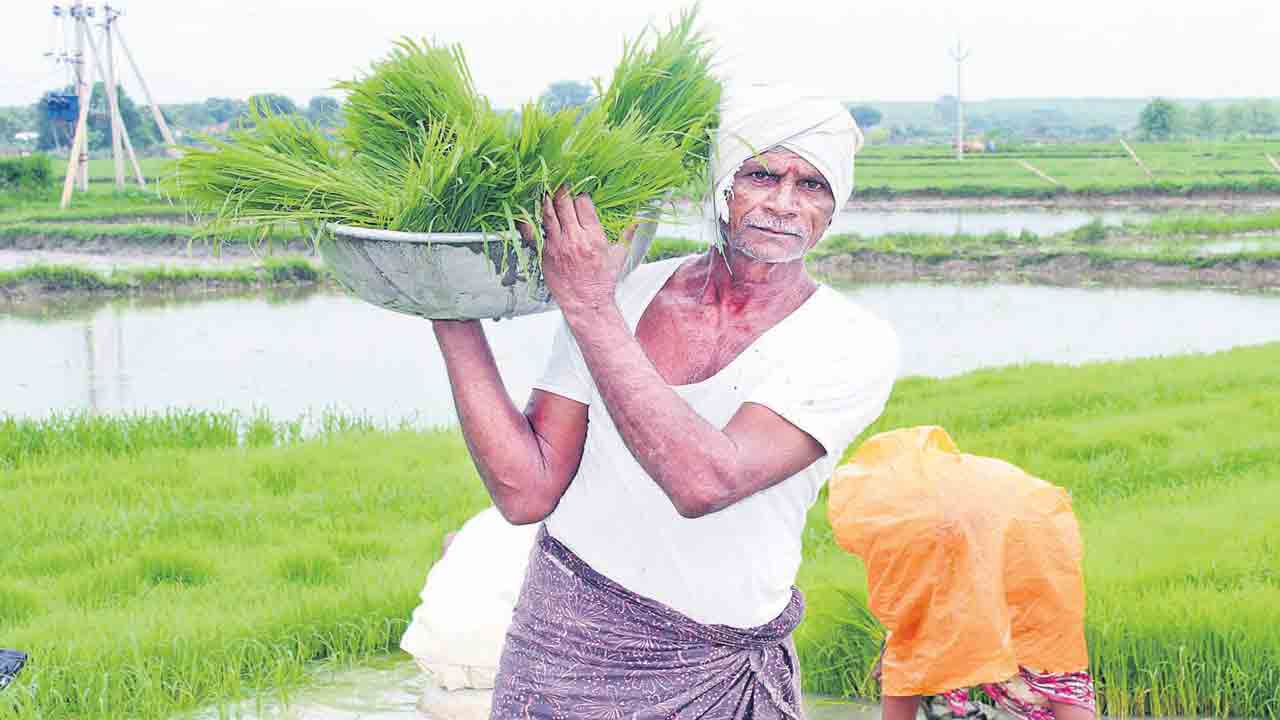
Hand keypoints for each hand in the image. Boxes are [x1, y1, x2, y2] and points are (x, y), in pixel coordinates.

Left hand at [525, 185, 629, 315]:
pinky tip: (530, 213)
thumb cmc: (602, 281)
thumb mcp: (619, 256)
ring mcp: (557, 246)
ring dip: (546, 201)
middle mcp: (575, 239)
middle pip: (563, 204)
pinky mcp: (545, 254)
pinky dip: (532, 221)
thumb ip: (627, 235)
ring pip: (548, 214)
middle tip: (560, 187)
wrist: (586, 303)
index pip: (583, 204)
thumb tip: (637, 222)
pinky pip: (535, 233)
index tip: (579, 195)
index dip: (580, 196)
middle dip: (562, 192)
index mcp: (593, 236)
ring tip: (546, 194)